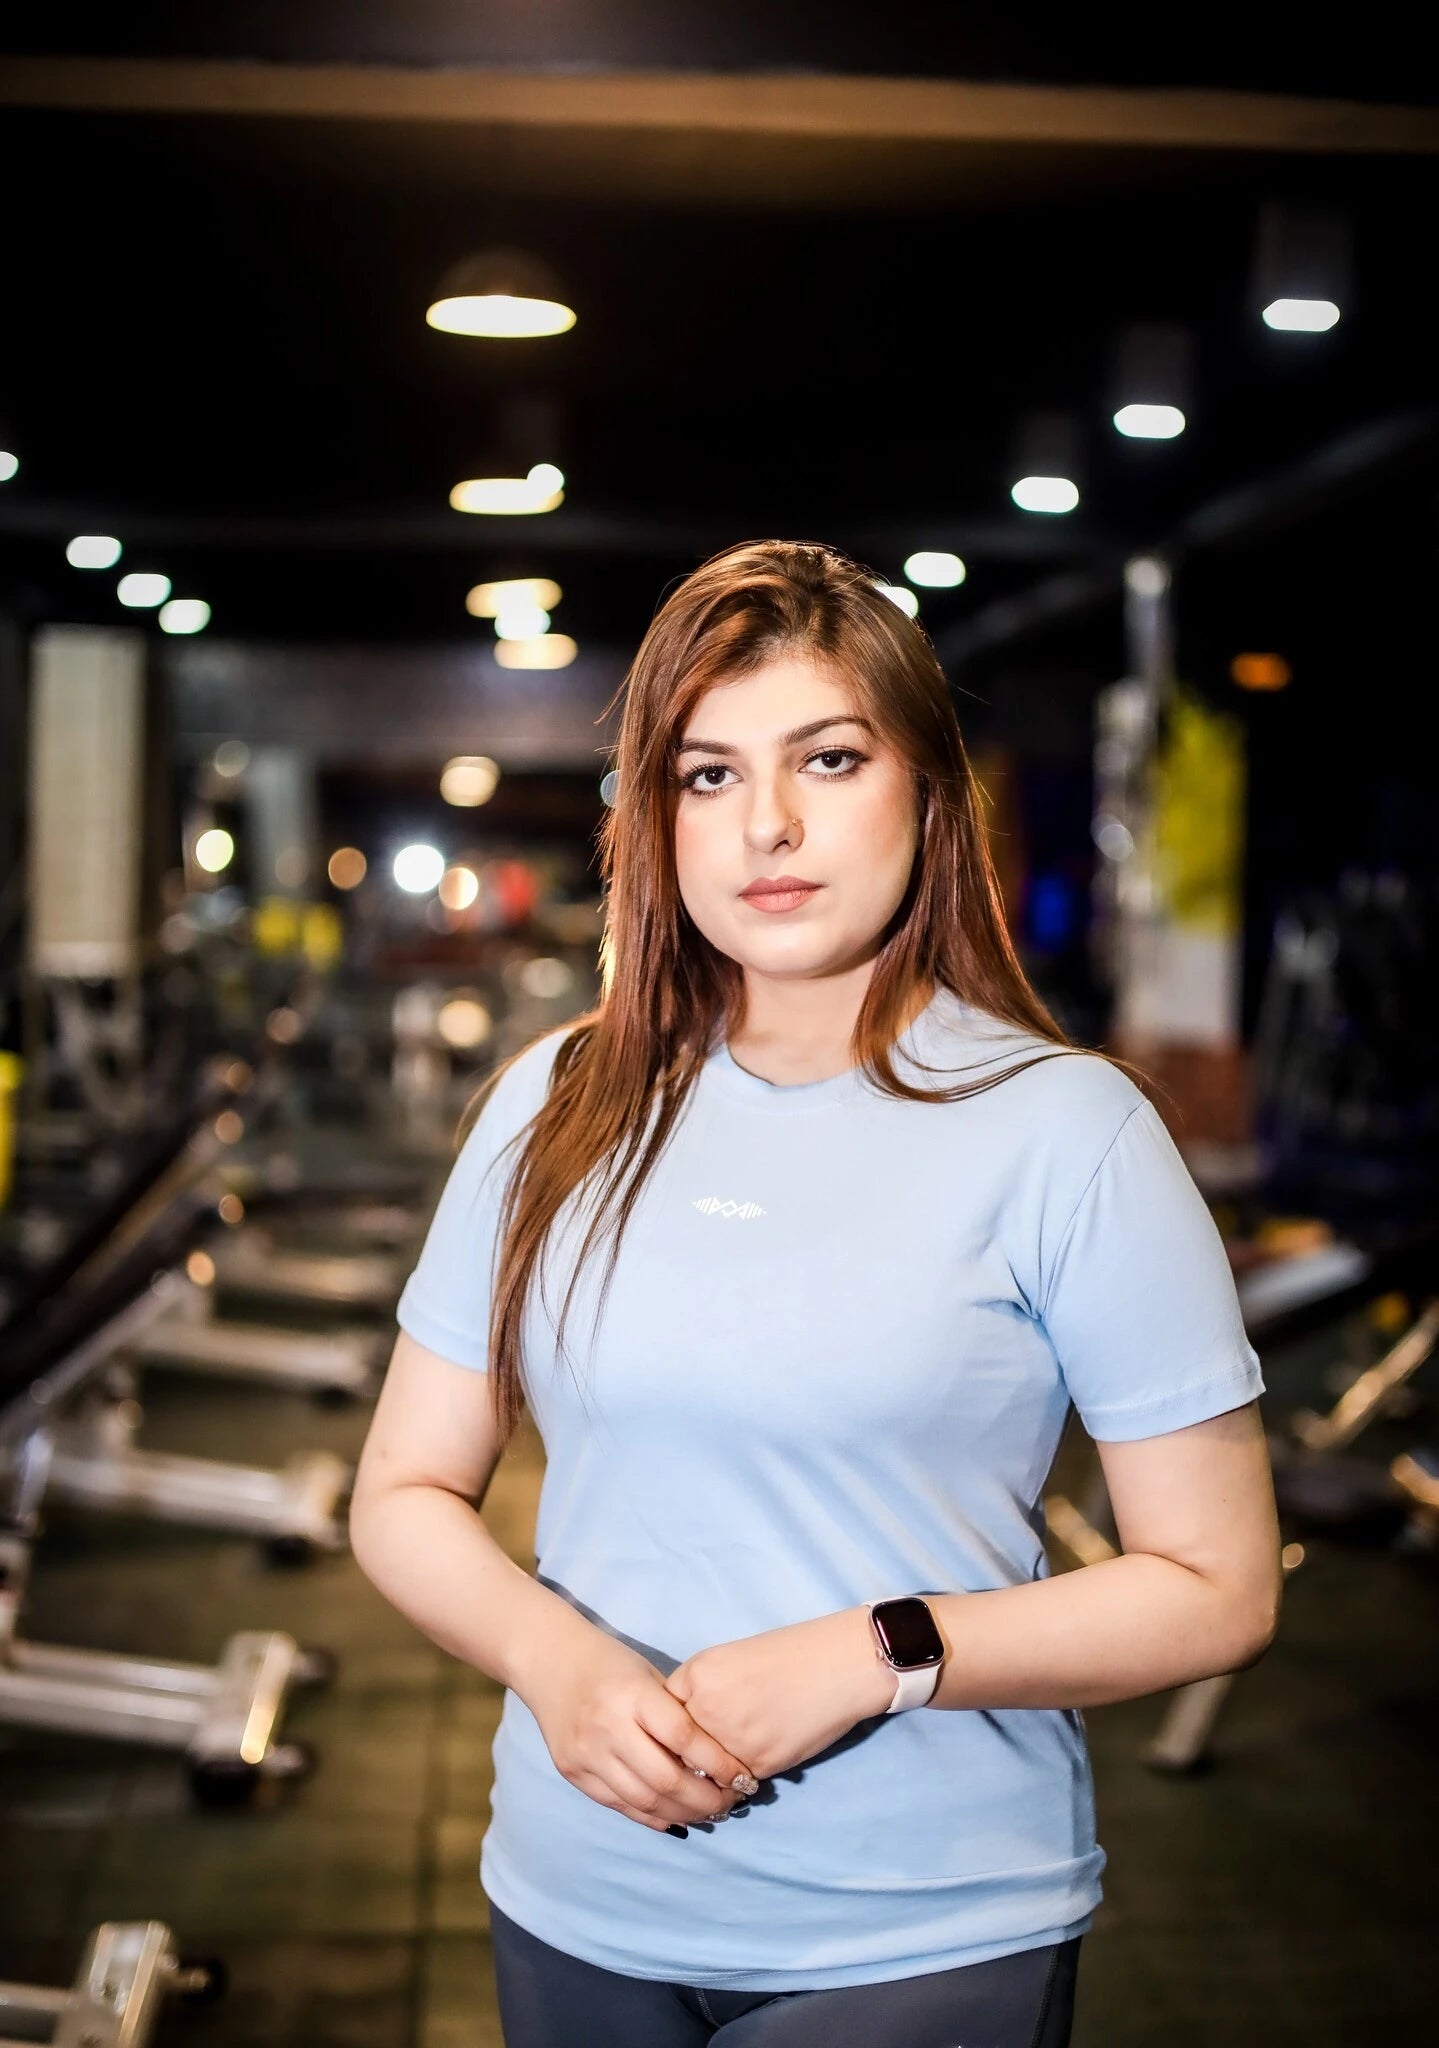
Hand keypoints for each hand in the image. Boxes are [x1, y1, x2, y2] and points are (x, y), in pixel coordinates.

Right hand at [520, 1621, 759, 1833]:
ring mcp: (587, 1755)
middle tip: (731, 1803)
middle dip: (706, 1800)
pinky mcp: (573, 1773)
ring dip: (683, 1814)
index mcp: (633, 1695)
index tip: (745, 1777)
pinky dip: (652, 1817)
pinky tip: (676, 1817)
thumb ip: (676, 1714)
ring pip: (644, 1802)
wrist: (550, 1662)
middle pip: (666, 1780)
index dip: (720, 1764)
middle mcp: (608, 1728)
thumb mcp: (648, 1676)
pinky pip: (619, 1806)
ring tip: (709, 1813)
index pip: (685, 1739)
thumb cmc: (610, 1664)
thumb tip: (718, 1759)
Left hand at [662, 1606, 895, 1784]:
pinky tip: (752, 1769)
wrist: (837, 1664)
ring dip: (711, 1778)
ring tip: (726, 1772)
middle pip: (677, 1750)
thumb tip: (687, 1729)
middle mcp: (705, 1709)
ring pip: (705, 1773)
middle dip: (686, 1761)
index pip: (661, 1718)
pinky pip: (735, 1782)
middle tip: (698, 1766)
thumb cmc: (789, 1655)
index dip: (670, 1732)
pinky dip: (740, 1782)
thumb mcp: (730, 1661)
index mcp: (695, 1677)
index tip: (679, 1740)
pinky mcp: (757, 1763)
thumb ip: (702, 1693)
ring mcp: (730, 1739)